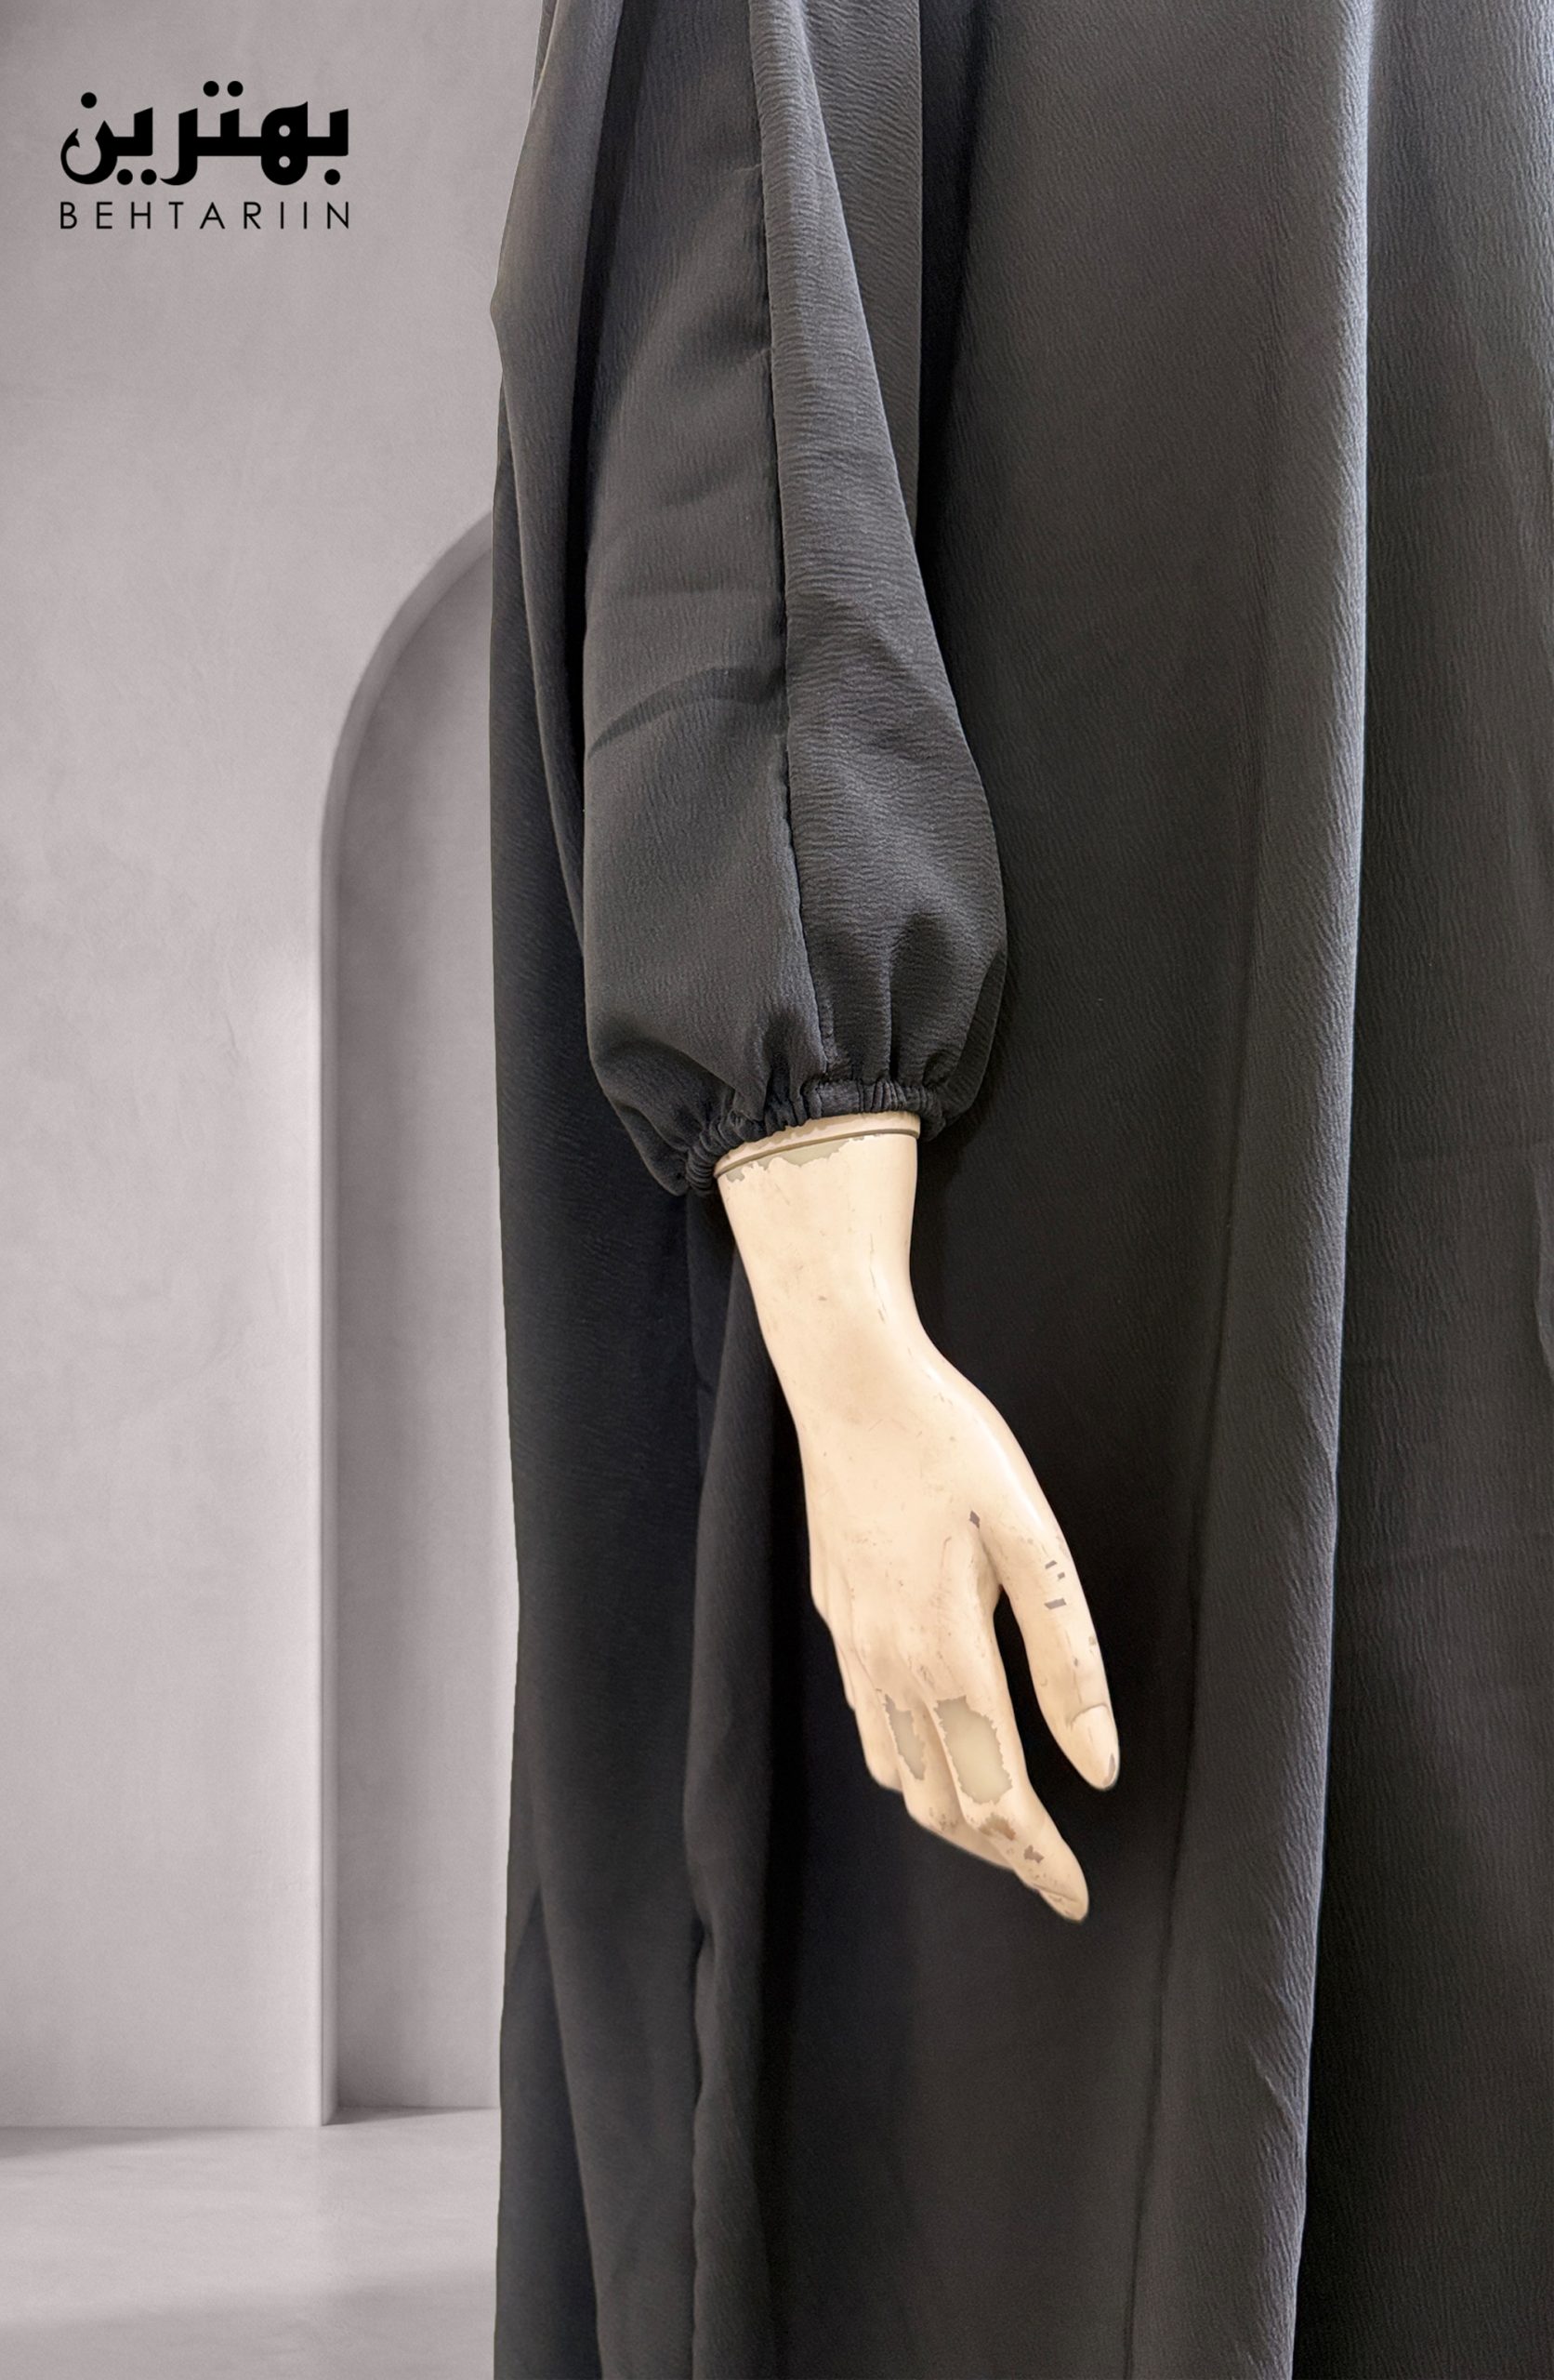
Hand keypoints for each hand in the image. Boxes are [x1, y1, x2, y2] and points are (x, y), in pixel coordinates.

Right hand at [793, 1324, 1115, 1916]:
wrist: (850, 1384)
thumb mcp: (1031, 1541)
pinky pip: (871, 1729)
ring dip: (955, 1819)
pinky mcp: (837, 1618)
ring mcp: (856, 1646)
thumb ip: (1066, 1660)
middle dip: (1002, 1853)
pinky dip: (909, 1771)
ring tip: (1007, 1834)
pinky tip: (935, 1759)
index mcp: (949, 1655)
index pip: (1000, 1797)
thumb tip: (1098, 1769)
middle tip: (1054, 1877)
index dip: (1039, 1858)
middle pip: (946, 1803)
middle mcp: (892, 1667)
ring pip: (901, 1774)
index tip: (1077, 1898)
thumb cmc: (952, 1447)